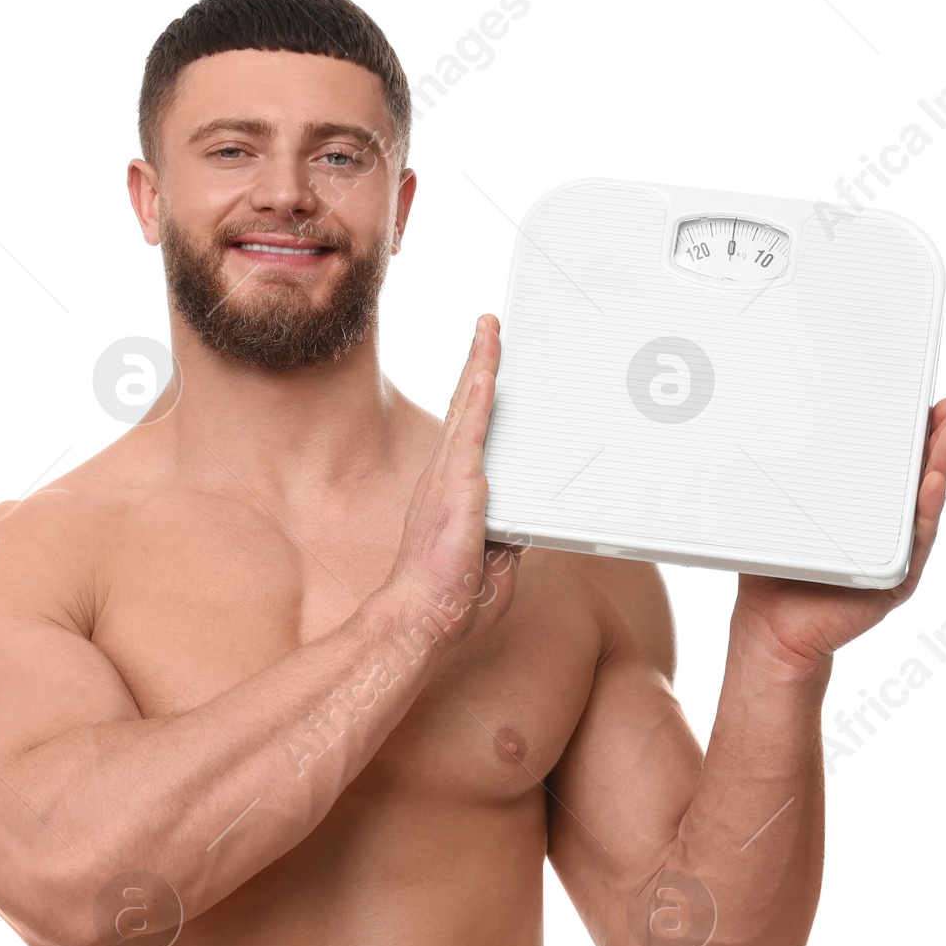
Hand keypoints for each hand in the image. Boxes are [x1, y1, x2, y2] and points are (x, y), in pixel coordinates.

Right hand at [382, 315, 521, 647]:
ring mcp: (448, 479)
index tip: (485, 369)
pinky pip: (472, 433)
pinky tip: (487, 370)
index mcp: (451, 493)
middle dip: (477, 364)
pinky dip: (479, 398)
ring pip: (467, 409)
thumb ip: (508, 539)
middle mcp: (445, 477)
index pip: (467, 434)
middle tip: (489, 328)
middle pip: (464, 408)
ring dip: (480, 366)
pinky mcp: (457, 488)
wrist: (422, 617)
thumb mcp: (495, 563)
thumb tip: (522, 527)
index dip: (476, 399)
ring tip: (491, 330)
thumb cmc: (450, 599)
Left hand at [732, 397, 945, 673]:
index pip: (894, 464)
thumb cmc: (776, 571)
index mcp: (864, 509)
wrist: (772, 629)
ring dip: (944, 464)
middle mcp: (886, 529)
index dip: (913, 433)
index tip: (928, 400)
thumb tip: (778, 429)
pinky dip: (924, 508)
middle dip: (942, 439)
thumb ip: (793, 481)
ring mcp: (895, 553)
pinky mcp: (895, 580)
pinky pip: (913, 541)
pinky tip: (933, 479)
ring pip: (925, 502)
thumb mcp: (783, 516)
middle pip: (921, 477)